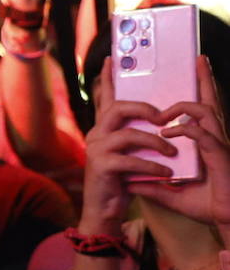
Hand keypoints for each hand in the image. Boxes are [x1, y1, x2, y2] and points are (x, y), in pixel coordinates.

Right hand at [77, 59, 174, 233]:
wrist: (104, 210)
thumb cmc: (121, 181)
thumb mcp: (129, 153)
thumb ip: (136, 135)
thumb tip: (159, 119)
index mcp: (104, 128)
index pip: (105, 98)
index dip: (108, 78)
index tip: (111, 59)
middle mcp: (96, 134)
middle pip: (118, 108)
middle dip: (144, 109)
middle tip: (164, 118)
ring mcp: (96, 149)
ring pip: (128, 134)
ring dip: (155, 142)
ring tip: (172, 154)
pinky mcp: (102, 167)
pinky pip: (130, 160)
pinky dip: (151, 166)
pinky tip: (165, 173)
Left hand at [128, 56, 229, 232]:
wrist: (226, 219)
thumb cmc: (207, 204)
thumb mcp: (171, 193)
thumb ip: (151, 185)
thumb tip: (128, 182)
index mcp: (205, 141)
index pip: (198, 112)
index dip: (195, 93)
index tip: (186, 74)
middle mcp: (214, 137)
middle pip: (209, 101)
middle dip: (204, 80)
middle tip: (197, 59)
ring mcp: (218, 144)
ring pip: (205, 111)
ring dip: (182, 107)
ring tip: (161, 114)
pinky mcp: (219, 154)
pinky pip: (202, 133)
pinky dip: (184, 130)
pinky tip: (167, 133)